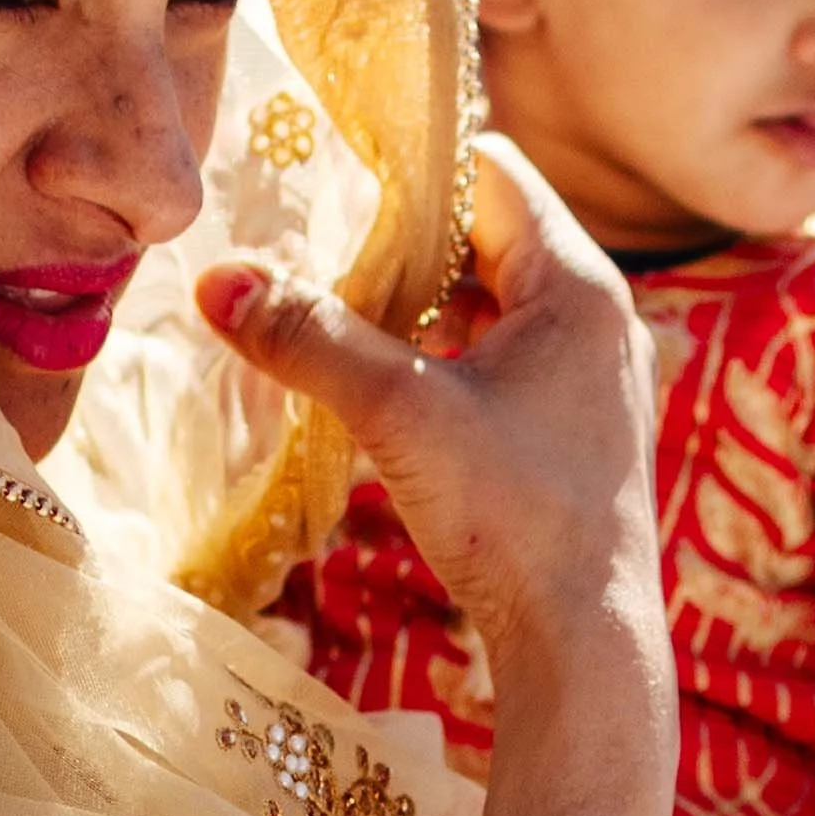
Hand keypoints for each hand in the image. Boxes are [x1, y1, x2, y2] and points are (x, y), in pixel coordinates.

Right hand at [199, 133, 663, 682]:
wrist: (585, 647)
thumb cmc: (513, 519)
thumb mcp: (398, 415)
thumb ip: (308, 339)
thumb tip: (214, 281)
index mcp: (580, 286)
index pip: (492, 171)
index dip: (411, 168)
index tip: (333, 183)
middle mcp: (600, 320)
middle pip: (488, 238)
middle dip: (401, 246)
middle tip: (318, 256)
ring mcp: (592, 380)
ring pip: (490, 306)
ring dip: (418, 309)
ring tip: (338, 323)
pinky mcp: (576, 433)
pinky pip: (500, 361)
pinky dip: (441, 360)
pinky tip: (385, 393)